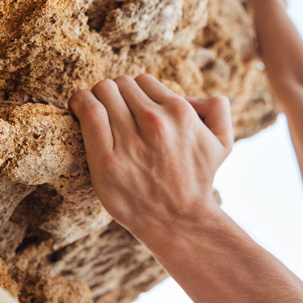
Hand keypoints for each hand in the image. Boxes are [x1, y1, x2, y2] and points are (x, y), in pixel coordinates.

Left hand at [68, 74, 232, 241]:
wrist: (178, 221)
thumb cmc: (197, 180)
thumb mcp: (222, 143)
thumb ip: (218, 110)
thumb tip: (197, 95)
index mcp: (181, 113)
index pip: (143, 81)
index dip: (136, 94)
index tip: (132, 109)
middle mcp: (156, 123)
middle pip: (120, 84)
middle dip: (116, 94)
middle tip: (114, 114)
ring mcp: (131, 142)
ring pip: (103, 92)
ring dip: (97, 97)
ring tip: (96, 111)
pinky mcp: (106, 159)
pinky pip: (88, 111)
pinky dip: (80, 103)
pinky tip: (79, 107)